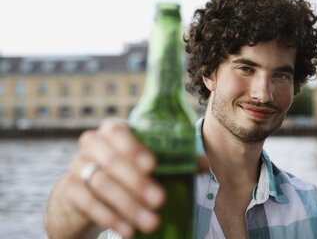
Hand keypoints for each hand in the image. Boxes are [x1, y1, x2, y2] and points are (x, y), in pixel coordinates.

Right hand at [44, 117, 208, 237]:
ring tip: (150, 222)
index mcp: (111, 132)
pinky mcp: (69, 189)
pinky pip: (87, 201)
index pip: (119, 132)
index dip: (134, 148)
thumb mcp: (143, 164)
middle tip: (160, 200)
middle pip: (111, 160)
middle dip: (137, 182)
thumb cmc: (122, 171)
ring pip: (101, 183)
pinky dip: (108, 216)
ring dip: (128, 205)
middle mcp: (92, 144)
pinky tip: (126, 230)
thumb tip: (203, 165)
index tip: (153, 166)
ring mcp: (77, 165)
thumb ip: (173, 161)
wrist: (84, 192)